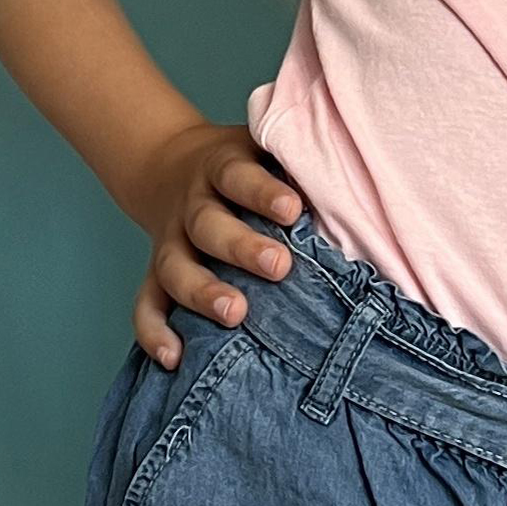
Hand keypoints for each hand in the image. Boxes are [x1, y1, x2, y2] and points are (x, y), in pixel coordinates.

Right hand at [123, 123, 304, 367]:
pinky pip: (146, 304)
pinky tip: (175, 358)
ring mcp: (171, 241)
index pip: (238, 176)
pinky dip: (154, 332)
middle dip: (241, 246)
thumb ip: (300, 161)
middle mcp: (192, 205)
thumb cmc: (246, 165)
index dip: (263, 192)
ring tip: (235, 313)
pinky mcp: (156, 273)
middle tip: (279, 266)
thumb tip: (359, 186)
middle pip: (207, 224)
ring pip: (175, 267)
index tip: (293, 210)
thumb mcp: (267, 146)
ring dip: (202, 292)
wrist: (167, 164)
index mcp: (222, 167)